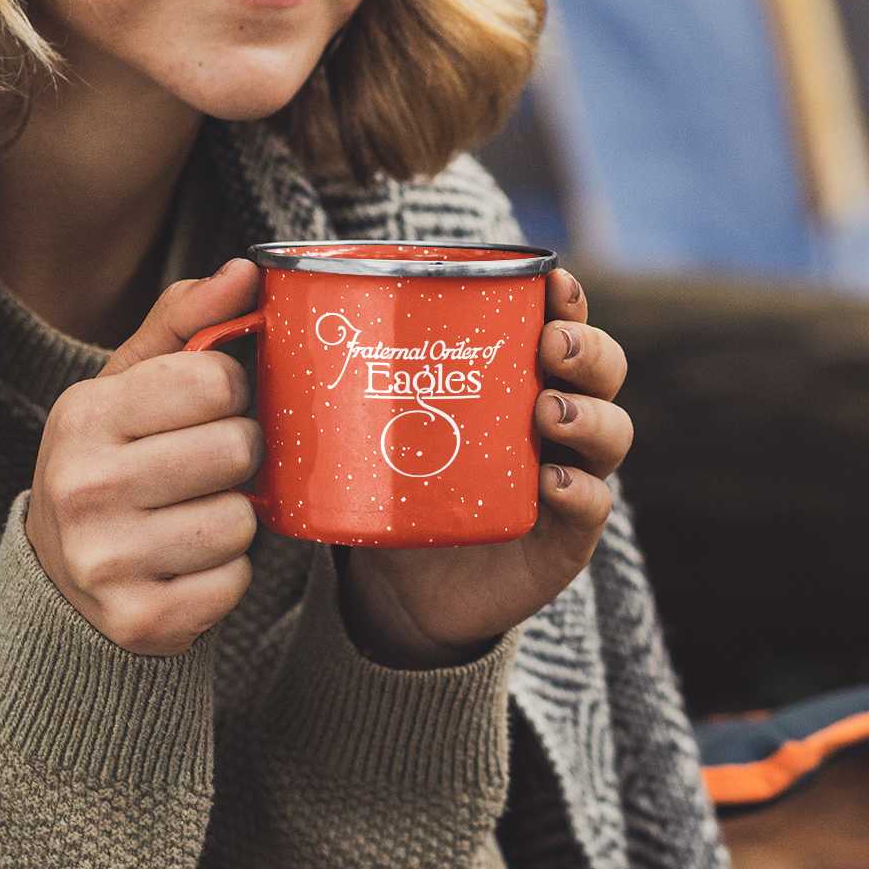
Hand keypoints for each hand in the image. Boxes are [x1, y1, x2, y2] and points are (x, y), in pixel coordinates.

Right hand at [25, 260, 263, 655]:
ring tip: (195, 514)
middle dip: (240, 455)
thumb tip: (246, 270)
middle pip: (238, 449)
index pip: (215, 380)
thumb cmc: (113, 462)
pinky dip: (226, 575)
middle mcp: (84, 486)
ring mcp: (107, 560)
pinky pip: (235, 582)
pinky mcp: (141, 621)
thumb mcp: (129, 384)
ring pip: (241, 520)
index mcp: (84, 415)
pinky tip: (189, 564)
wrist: (63, 582)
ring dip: (235, 518)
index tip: (214, 409)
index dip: (234, 392)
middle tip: (211, 467)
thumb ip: (186, 322)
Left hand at [339, 270, 631, 668]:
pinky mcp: (563, 540)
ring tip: (546, 412)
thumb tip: (256, 289)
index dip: (566, 300)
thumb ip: (325, 367)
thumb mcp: (364, 424)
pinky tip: (552, 484)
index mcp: (514, 378)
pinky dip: (582, 492)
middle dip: (587, 349)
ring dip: (588, 415)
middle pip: (602, 371)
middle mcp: (552, 421)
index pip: (560, 325)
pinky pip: (593, 509)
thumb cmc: (388, 486)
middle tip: (550, 346)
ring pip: (611, 434)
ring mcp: (566, 478)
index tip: (551, 280)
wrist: (399, 588)